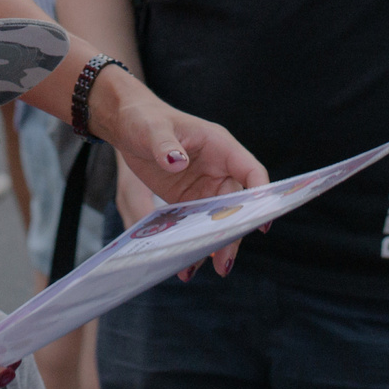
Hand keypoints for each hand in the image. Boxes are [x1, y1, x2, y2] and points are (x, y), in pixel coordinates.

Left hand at [89, 73, 267, 276]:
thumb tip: (177, 163)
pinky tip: (185, 264)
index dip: (261, 197)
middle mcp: (218, 168)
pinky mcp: (188, 199)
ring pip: (218, 219)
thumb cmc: (144, 118)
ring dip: (214, 244)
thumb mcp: (152, 129)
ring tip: (203, 269)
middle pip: (237, 205)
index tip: (262, 224)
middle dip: (233, 233)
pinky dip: (194, 243)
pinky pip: (197, 224)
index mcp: (220, 147)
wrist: (126, 124)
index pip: (252, 172)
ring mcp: (204, 185)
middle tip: (224, 263)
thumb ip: (165, 145)